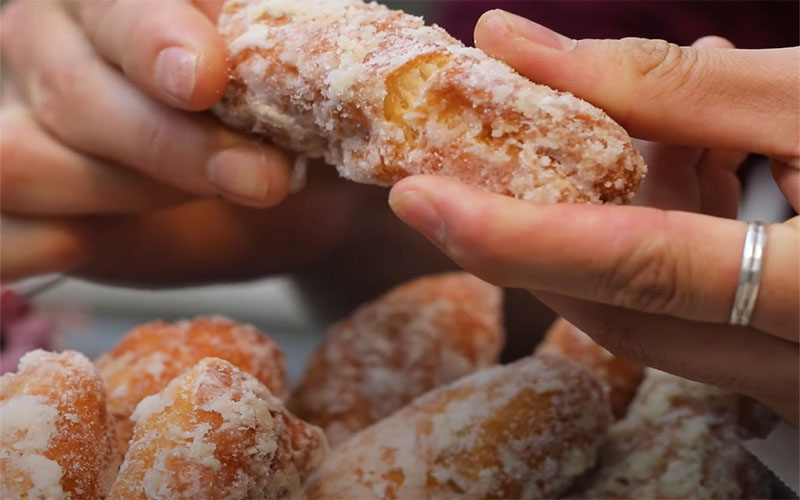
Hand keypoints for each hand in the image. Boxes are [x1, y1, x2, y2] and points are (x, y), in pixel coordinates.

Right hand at [0, 0, 314, 280]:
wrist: (278, 188)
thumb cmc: (285, 117)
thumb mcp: (293, 77)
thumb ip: (271, 50)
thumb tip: (290, 45)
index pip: (115, 3)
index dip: (155, 40)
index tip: (206, 80)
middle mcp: (51, 43)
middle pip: (71, 92)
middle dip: (173, 145)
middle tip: (262, 177)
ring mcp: (22, 123)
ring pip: (22, 161)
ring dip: (130, 193)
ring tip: (214, 197)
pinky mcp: (17, 204)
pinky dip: (44, 245)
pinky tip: (104, 237)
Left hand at [388, 11, 798, 422]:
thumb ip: (672, 86)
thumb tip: (522, 48)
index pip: (636, 267)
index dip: (518, 234)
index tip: (421, 199)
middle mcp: (794, 362)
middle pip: (614, 300)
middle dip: (540, 225)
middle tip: (498, 149)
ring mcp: (782, 378)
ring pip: (637, 309)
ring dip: (604, 221)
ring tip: (627, 136)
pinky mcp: (770, 365)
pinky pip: (674, 310)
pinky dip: (651, 236)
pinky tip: (678, 168)